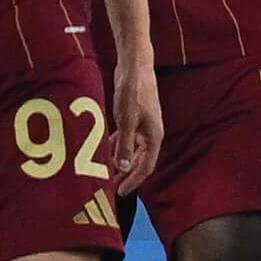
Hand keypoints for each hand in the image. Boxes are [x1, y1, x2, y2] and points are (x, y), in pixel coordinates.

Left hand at [108, 62, 163, 195]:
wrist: (135, 67)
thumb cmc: (133, 93)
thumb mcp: (127, 121)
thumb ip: (125, 145)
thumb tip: (123, 169)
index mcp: (154, 137)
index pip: (146, 167)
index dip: (134, 181)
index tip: (121, 193)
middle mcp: (151, 134)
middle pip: (140, 161)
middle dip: (127, 175)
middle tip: (112, 187)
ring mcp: (143, 125)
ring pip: (133, 150)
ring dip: (122, 161)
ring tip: (107, 173)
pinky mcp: (135, 118)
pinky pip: (127, 138)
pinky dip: (118, 146)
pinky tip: (106, 151)